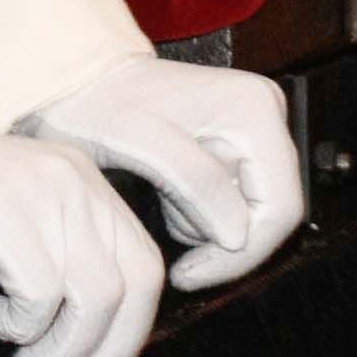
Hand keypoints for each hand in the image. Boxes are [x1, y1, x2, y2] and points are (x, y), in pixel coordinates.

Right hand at [0, 102, 163, 356]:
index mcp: (79, 175)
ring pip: (94, 299)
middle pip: (135, 285)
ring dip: (60, 347)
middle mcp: (70, 177)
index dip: (131, 331)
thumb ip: (60, 245)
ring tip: (20, 355)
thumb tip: (104, 332)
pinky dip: (22, 326)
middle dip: (108, 349)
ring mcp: (36, 191)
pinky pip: (42, 296)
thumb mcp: (12, 210)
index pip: (145, 264)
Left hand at [26, 53, 305, 289]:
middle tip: (170, 234)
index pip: (280, 208)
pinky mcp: (235, 145)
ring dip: (204, 223)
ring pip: (250, 214)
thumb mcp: (139, 140)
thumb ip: (193, 182)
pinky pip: (232, 202)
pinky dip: (199, 212)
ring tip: (162, 198)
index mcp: (255, 109)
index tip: (193, 274)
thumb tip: (238, 237)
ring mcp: (252, 130)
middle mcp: (265, 115)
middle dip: (220, 238)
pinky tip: (166, 191)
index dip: (244, 254)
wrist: (77, 81)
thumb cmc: (97, 102)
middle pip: (270, 214)